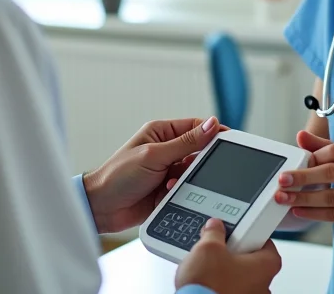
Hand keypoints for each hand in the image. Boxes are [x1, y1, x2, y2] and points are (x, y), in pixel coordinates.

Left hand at [83, 117, 219, 233]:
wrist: (101, 208)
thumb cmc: (117, 175)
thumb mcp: (154, 155)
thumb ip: (185, 142)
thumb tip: (211, 125)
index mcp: (161, 133)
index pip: (195, 127)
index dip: (213, 132)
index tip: (231, 139)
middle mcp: (165, 150)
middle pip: (198, 151)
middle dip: (200, 161)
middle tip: (197, 168)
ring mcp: (167, 171)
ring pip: (194, 173)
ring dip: (187, 180)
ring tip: (172, 183)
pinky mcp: (167, 191)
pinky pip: (187, 190)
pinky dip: (182, 193)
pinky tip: (168, 194)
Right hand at [176, 218, 281, 292]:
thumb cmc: (210, 284)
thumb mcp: (208, 247)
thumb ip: (214, 233)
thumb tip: (214, 228)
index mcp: (266, 266)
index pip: (266, 243)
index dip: (249, 234)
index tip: (237, 232)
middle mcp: (263, 285)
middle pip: (252, 261)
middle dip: (234, 253)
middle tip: (220, 248)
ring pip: (240, 277)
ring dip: (226, 270)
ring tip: (208, 265)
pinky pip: (231, 289)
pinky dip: (221, 285)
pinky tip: (206, 280)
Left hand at [272, 130, 333, 230]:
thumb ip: (326, 147)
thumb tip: (300, 136)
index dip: (311, 157)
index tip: (292, 163)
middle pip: (330, 173)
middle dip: (302, 177)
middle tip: (281, 180)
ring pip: (332, 197)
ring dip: (304, 198)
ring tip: (284, 198)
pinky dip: (316, 214)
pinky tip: (300, 211)